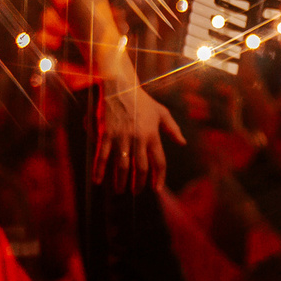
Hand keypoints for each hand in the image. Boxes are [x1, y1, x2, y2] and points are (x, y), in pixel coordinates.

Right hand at [94, 65, 182, 191]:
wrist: (121, 88)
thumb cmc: (142, 101)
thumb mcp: (162, 112)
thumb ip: (172, 129)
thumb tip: (182, 143)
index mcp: (152, 134)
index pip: (159, 161)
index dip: (159, 178)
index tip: (157, 189)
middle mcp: (138, 138)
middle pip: (141, 168)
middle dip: (139, 184)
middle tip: (136, 192)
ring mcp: (121, 137)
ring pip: (122, 166)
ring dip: (121, 181)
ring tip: (120, 191)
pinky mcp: (106, 134)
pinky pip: (102, 156)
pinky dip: (99, 170)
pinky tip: (98, 181)